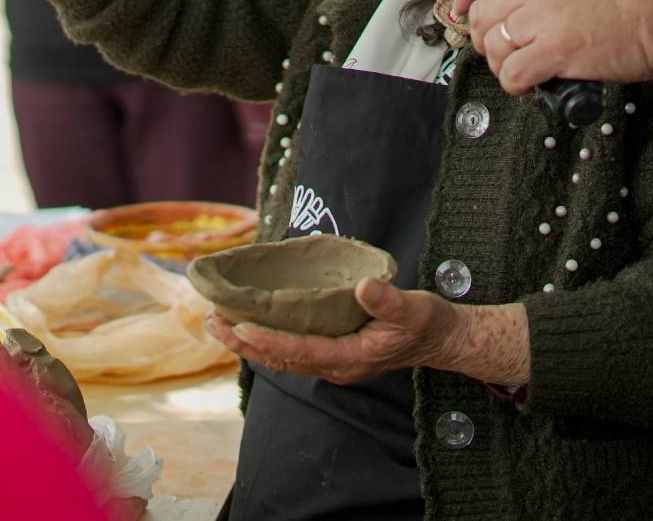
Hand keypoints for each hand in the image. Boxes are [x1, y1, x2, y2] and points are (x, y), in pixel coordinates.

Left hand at [205, 278, 464, 385]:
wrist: (441, 340)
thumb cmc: (426, 323)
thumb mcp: (413, 308)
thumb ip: (388, 300)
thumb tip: (363, 287)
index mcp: (350, 358)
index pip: (300, 352)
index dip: (268, 341)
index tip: (240, 327)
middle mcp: (335, 366)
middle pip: (280, 359)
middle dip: (243, 342)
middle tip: (211, 320)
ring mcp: (332, 363)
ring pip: (281, 357)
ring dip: (248, 342)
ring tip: (218, 321)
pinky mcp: (332, 354)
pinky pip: (291, 350)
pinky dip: (266, 338)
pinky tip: (250, 321)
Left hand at [454, 0, 652, 95]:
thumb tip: (528, 4)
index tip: (459, 7)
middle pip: (482, 13)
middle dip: (482, 36)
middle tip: (497, 49)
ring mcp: (544, 18)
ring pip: (493, 45)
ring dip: (500, 62)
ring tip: (519, 68)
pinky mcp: (556, 51)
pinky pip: (513, 72)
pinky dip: (515, 83)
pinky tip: (530, 84)